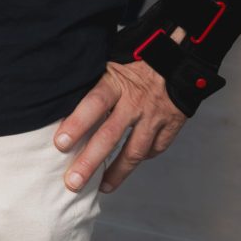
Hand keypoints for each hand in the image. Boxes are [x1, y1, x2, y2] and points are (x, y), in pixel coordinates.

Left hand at [54, 62, 186, 195]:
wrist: (180, 53)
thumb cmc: (138, 57)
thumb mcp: (112, 62)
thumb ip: (96, 84)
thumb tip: (64, 103)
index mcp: (117, 82)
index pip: (93, 105)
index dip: (76, 124)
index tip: (60, 144)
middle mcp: (136, 102)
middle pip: (109, 136)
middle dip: (90, 162)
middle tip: (73, 182)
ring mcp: (155, 116)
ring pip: (134, 151)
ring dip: (117, 172)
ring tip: (101, 187)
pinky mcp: (172, 124)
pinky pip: (155, 148)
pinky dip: (142, 158)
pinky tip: (129, 165)